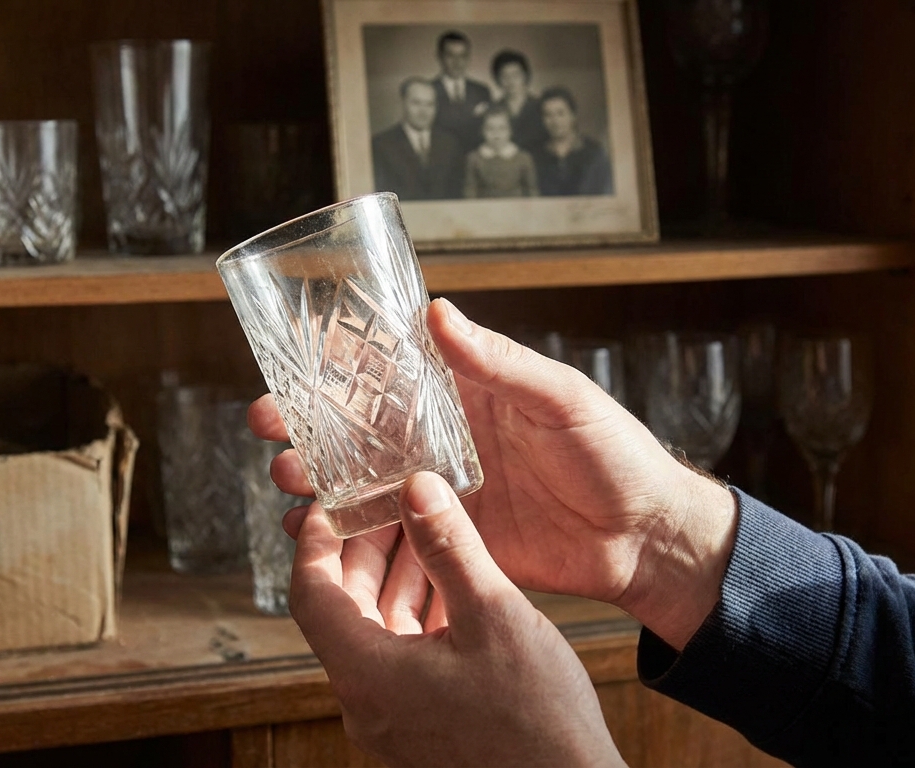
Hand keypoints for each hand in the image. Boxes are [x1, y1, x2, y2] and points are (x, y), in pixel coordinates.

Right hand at [251, 298, 737, 649]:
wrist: (648, 539)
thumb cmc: (616, 454)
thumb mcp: (561, 398)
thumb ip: (501, 362)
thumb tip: (437, 312)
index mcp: (466, 394)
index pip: (389, 371)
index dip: (336, 366)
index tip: (290, 364)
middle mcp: (443, 441)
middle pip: (358, 428)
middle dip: (307, 426)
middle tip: (267, 428)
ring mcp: (442, 493)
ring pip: (362, 482)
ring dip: (318, 479)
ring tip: (287, 482)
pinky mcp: (450, 542)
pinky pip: (388, 537)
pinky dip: (349, 535)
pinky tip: (315, 536)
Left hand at [291, 470, 625, 767]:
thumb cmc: (538, 723)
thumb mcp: (495, 616)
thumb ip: (450, 548)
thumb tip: (417, 490)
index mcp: (367, 675)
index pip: (311, 593)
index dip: (314, 540)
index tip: (328, 501)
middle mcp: (368, 701)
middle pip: (344, 609)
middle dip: (364, 551)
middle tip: (387, 502)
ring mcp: (394, 718)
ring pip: (378, 631)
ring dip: (397, 580)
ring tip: (424, 529)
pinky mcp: (422, 726)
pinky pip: (404, 657)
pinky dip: (419, 614)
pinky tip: (451, 582)